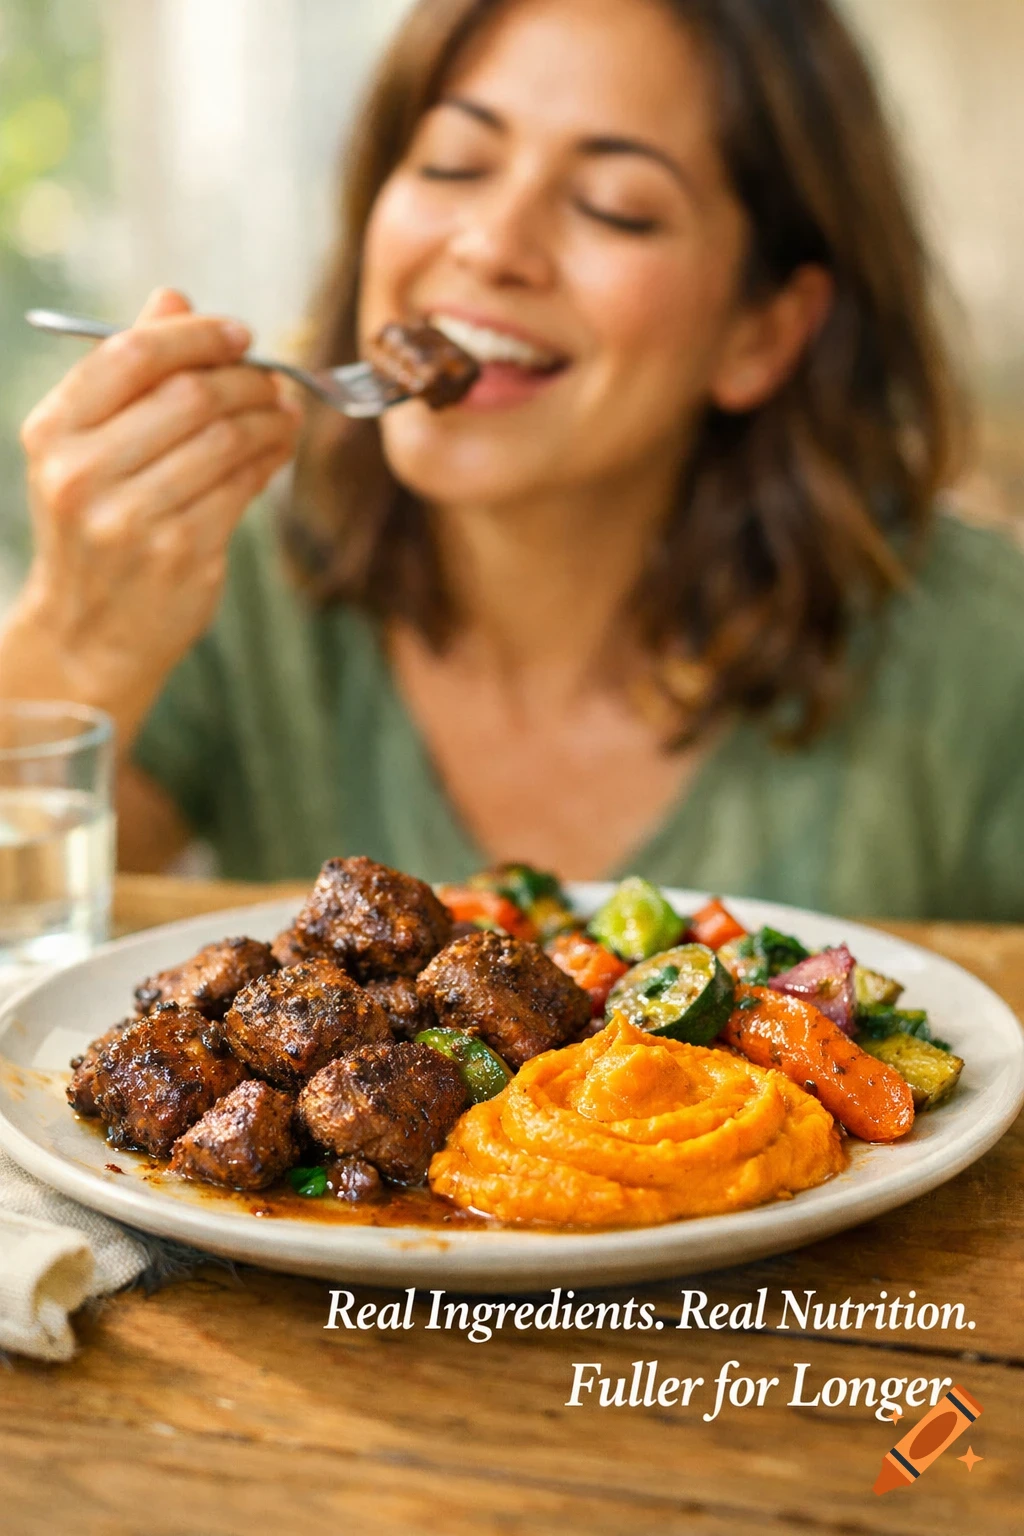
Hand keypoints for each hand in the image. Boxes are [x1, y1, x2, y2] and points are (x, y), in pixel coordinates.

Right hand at [1, 288, 301, 744]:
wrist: (85, 635)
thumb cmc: (93, 530)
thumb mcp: (85, 449)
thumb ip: (127, 373)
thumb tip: (173, 296)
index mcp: (52, 432)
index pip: (132, 354)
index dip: (197, 335)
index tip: (239, 334)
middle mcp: (82, 474)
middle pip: (189, 396)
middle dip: (245, 380)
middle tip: (271, 379)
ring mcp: (130, 519)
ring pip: (225, 441)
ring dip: (268, 419)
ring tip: (283, 413)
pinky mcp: (179, 554)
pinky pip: (242, 487)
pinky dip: (269, 458)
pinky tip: (277, 448)